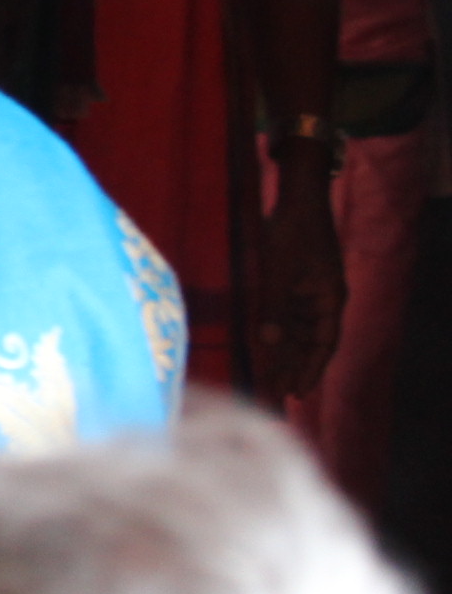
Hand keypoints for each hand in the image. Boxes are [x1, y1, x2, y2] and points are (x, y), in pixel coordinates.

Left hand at [248, 157, 343, 401]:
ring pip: (296, 330)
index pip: (322, 344)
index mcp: (328, 300)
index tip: (297, 393)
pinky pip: (286, 314)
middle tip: (279, 395)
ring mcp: (308, 291)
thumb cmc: (291, 232)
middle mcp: (321, 300)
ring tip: (270, 379)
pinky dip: (276, 331)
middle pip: (309, 342)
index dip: (309, 369)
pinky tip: (264, 347)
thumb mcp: (279, 270)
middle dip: (295, 367)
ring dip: (284, 353)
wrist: (296, 198)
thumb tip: (266, 342)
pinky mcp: (293, 282)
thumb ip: (273, 306)